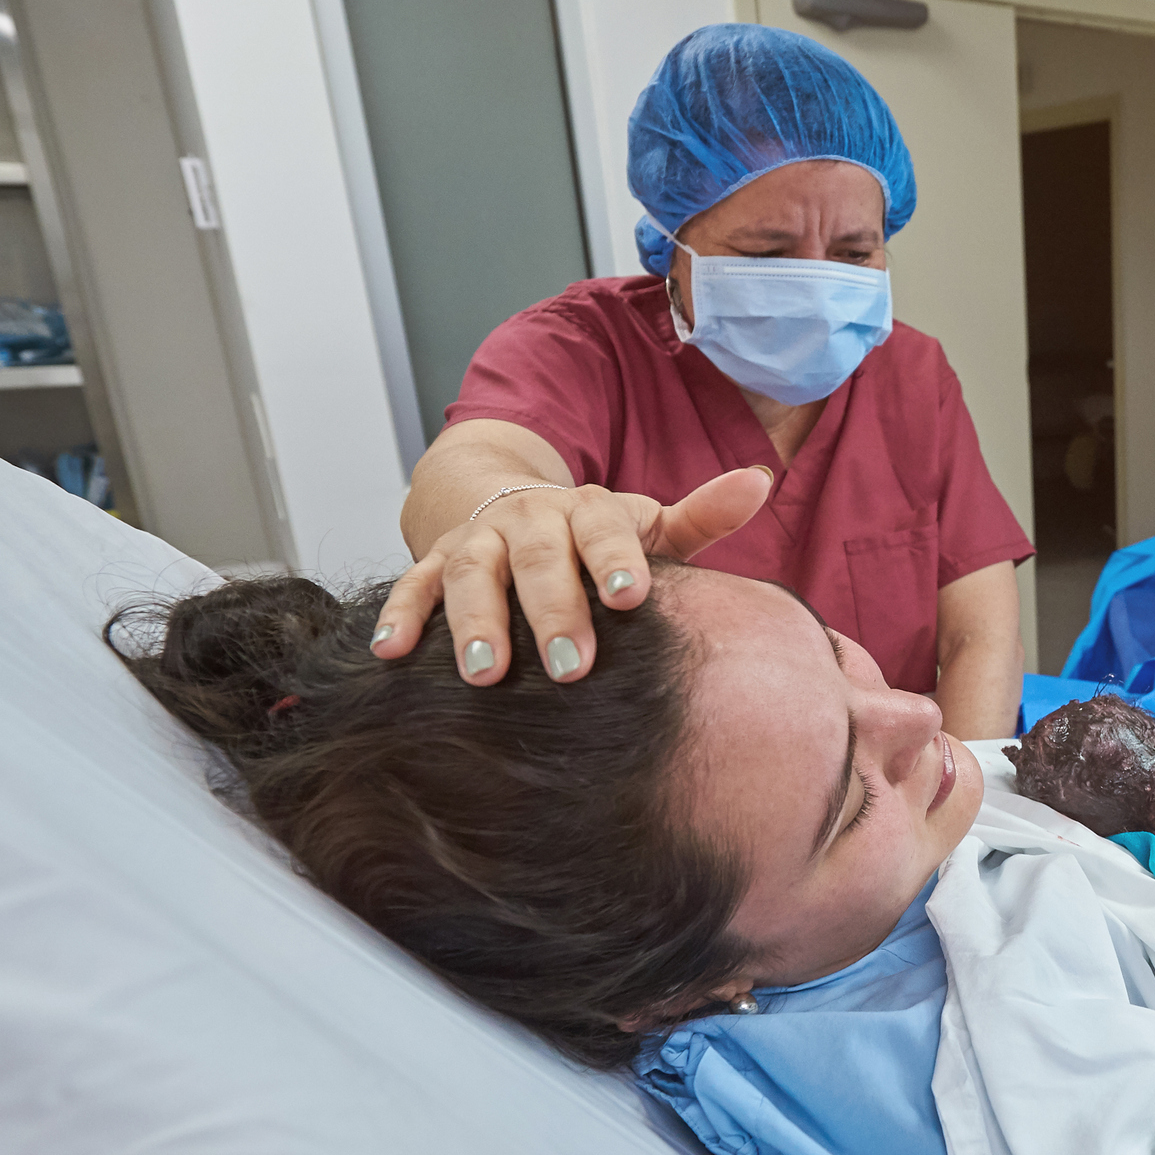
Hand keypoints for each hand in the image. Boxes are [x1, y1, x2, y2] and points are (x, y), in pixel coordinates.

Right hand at [372, 467, 770, 685]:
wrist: (504, 500)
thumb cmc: (590, 536)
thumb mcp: (643, 524)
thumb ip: (700, 515)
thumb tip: (762, 480)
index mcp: (587, 510)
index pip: (604, 530)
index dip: (616, 561)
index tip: (631, 598)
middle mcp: (529, 520)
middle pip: (538, 560)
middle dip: (552, 611)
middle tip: (571, 666)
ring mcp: (476, 541)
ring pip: (469, 573)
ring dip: (473, 621)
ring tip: (483, 674)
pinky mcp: (432, 562)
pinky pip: (411, 586)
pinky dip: (400, 616)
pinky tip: (392, 653)